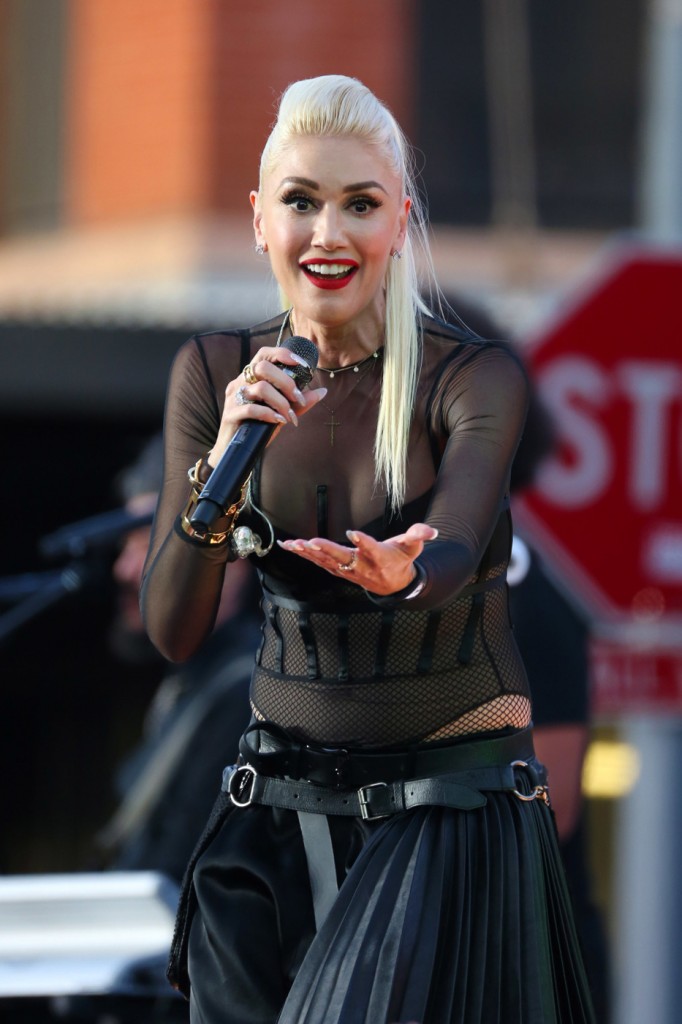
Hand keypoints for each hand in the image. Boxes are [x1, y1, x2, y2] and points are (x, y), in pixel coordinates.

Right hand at [209, 347, 326, 466]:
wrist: (236, 451)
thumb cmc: (259, 427)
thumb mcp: (282, 412)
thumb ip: (300, 402)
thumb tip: (322, 391)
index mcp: (251, 378)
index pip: (264, 354)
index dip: (282, 354)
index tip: (302, 364)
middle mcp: (240, 383)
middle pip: (262, 367)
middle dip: (286, 382)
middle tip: (297, 398)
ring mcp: (233, 398)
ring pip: (260, 388)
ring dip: (281, 402)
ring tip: (289, 416)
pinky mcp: (230, 414)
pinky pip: (251, 409)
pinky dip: (269, 414)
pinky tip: (278, 421)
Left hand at [278, 523, 437, 594]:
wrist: (393, 585)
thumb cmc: (401, 559)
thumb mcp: (412, 548)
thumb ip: (419, 536)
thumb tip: (431, 530)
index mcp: (380, 557)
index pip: (372, 549)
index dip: (363, 542)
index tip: (353, 534)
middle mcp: (361, 565)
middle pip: (343, 558)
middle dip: (327, 550)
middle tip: (312, 542)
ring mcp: (347, 569)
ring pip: (325, 561)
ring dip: (308, 553)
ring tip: (294, 544)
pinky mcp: (337, 569)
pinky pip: (317, 562)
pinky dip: (303, 554)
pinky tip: (289, 545)